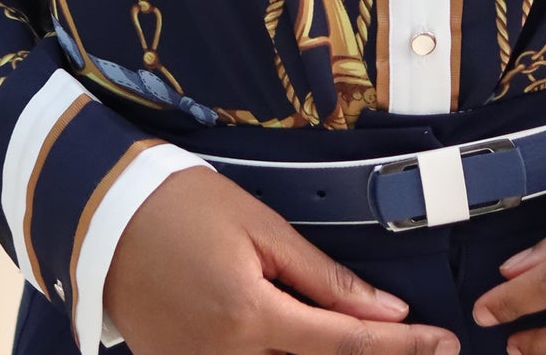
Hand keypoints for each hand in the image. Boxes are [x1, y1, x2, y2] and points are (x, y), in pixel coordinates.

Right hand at [104, 165, 459, 354]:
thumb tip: (380, 310)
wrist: (100, 216)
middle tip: (415, 340)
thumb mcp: (259, 228)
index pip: (344, 343)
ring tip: (366, 338)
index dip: (401, 346)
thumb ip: (322, 277)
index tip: (445, 342)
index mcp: (250, 319)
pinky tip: (306, 335)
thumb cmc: (179, 205)